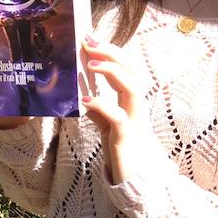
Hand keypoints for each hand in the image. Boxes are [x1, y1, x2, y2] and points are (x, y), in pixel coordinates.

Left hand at [81, 36, 157, 183]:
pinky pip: (118, 118)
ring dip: (112, 72)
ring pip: (132, 88)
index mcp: (131, 99)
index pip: (126, 67)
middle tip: (89, 42)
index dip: (110, 50)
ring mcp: (134, 120)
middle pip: (132, 70)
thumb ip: (98, 107)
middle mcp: (136, 106)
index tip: (90, 37)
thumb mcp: (106, 123)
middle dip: (112, 53)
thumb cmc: (121, 147)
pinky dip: (102, 105)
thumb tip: (81, 90)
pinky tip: (85, 100)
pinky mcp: (125, 138)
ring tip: (91, 63)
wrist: (135, 179)